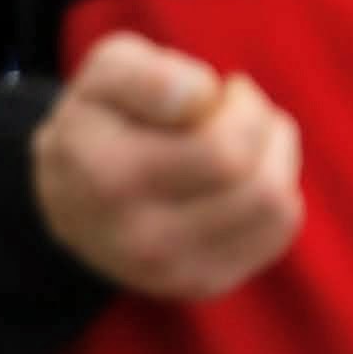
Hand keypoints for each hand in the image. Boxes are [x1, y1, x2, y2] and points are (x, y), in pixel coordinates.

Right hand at [31, 32, 304, 299]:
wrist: (73, 197)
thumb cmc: (103, 119)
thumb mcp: (108, 71)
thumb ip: (150, 74)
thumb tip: (201, 97)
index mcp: (105, 177)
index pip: (223, 148)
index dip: (235, 101)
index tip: (204, 90)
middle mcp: (136, 237)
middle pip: (255, 178)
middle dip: (262, 123)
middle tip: (234, 106)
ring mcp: (170, 270)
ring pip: (276, 205)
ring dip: (276, 155)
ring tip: (243, 136)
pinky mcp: (203, 282)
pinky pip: (279, 229)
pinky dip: (277, 189)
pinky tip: (242, 174)